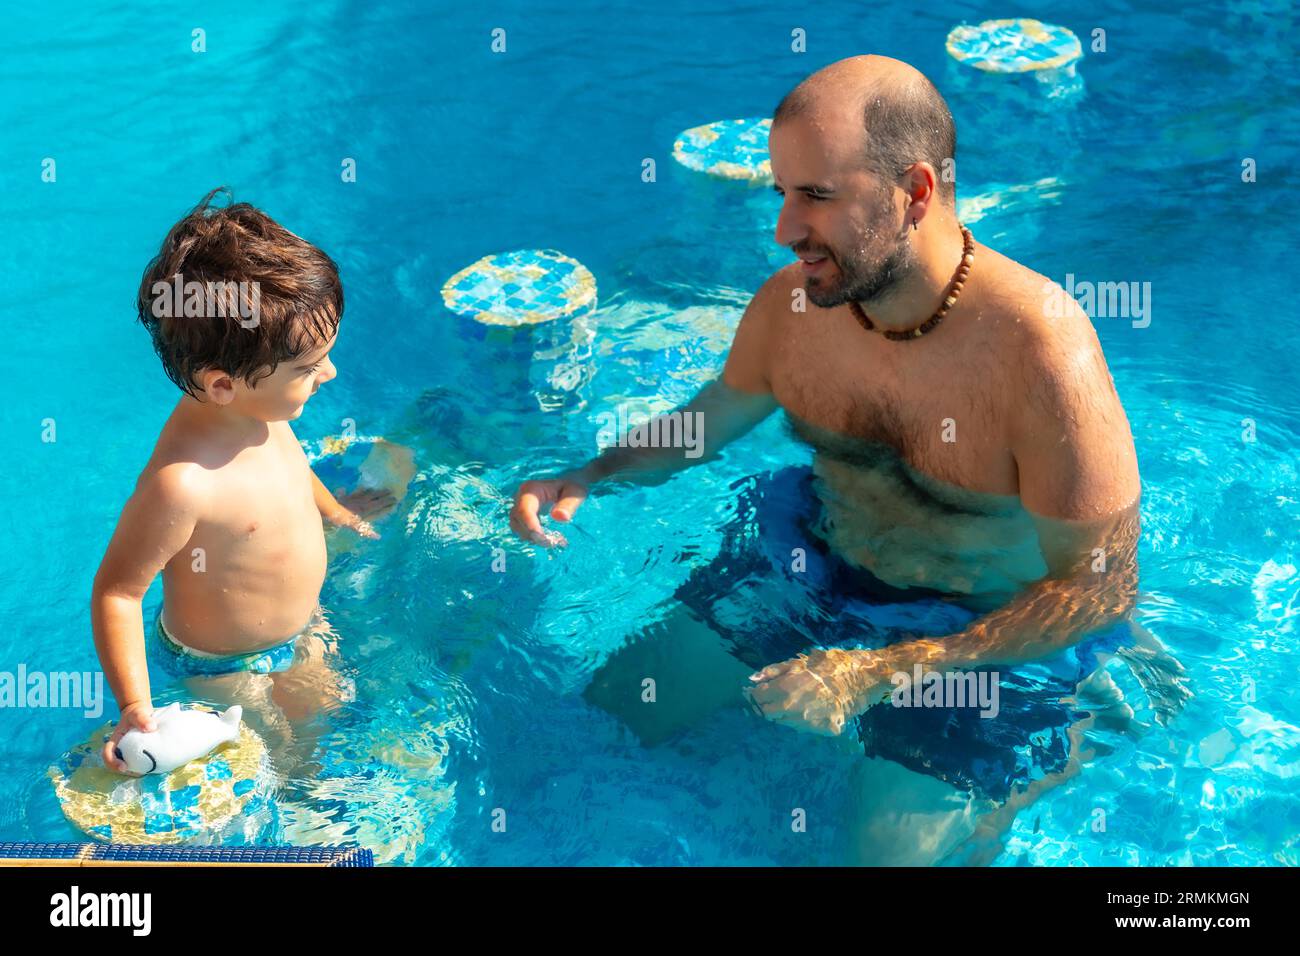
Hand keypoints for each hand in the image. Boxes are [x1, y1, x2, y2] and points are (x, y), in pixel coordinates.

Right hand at [102, 701, 155, 773]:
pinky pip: (136, 762)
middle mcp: (118, 748)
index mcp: (115, 740)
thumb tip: (151, 728)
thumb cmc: (136, 713)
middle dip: (126, 771)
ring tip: (147, 771)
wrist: (140, 712)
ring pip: (126, 765)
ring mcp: (126, 752)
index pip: (107, 753)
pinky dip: (142, 766)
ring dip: (134, 771)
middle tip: (140, 773)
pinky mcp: (135, 753)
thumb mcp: (138, 714)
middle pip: (116, 764)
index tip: (124, 767)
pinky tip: (152, 766)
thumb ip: (142, 719)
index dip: (112, 762)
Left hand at [330, 486, 395, 538]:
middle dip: (384, 495)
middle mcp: (363, 502)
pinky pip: (358, 491)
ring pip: (369, 493)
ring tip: (383, 489)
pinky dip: (363, 489)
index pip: (379, 505)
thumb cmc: (344, 520)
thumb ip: (367, 531)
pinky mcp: (349, 496)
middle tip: (392, 492)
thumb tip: (378, 537)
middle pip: (376, 498)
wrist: (332, 510)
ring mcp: (356, 498)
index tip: (395, 500)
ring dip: (377, 491)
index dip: (387, 503)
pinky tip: (365, 487)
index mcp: (366, 510)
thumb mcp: (356, 527)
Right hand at [509, 473, 589, 547]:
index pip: (524, 509)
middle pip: (517, 519)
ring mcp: (519, 506)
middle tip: (550, 543)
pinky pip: (520, 528)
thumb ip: (569, 504)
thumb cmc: (572, 488)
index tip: (542, 538)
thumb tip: (559, 517)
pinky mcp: (522, 515)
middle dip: (531, 534)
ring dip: (530, 536)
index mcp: (532, 489)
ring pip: (516, 525)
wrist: (568, 485)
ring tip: (549, 542)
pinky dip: (530, 536)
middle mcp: (521, 497)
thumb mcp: (575, 493)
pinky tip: (544, 538)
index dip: (530, 525)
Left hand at [747, 648, 887, 735]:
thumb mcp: (799, 662)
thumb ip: (773, 671)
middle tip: (775, 696)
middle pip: (768, 714)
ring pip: (786, 722)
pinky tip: (814, 707)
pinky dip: (804, 719)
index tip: (756, 692)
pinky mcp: (823, 730)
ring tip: (798, 698)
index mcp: (785, 690)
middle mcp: (793, 710)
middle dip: (767, 705)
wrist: (863, 678)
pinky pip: (805, 727)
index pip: (758, 699)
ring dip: (785, 712)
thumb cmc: (829, 665)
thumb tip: (752, 680)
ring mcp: (809, 723)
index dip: (754, 695)